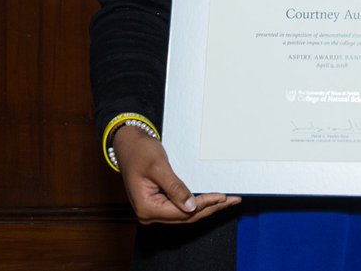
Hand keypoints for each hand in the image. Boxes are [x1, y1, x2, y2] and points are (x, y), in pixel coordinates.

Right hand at [112, 125, 240, 224]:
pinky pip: (180, 208)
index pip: (183, 212)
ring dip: (206, 207)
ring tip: (226, 201)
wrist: (128, 144)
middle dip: (211, 208)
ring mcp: (153, 210)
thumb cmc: (140, 152)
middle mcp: (148, 214)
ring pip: (185, 214)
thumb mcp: (159, 167)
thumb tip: (192, 207)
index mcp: (147, 208)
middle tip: (232, 200)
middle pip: (186, 216)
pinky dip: (196, 203)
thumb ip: (175, 188)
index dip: (205, 204)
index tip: (223, 197)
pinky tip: (210, 199)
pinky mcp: (158, 203)